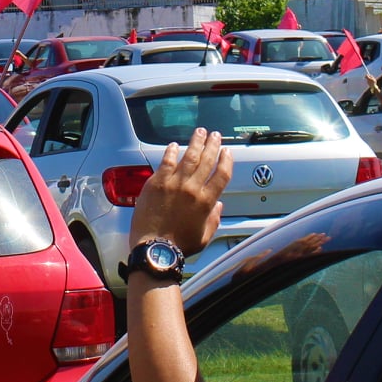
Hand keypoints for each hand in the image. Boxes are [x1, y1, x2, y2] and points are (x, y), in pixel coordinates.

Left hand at [130, 127, 231, 255]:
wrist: (154, 249)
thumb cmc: (179, 246)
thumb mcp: (205, 236)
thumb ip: (214, 219)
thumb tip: (218, 206)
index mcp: (206, 202)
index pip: (222, 174)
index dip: (226, 160)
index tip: (227, 152)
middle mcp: (192, 189)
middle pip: (207, 160)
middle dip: (213, 145)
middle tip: (215, 135)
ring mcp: (174, 184)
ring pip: (189, 157)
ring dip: (196, 142)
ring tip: (200, 132)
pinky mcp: (156, 183)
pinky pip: (166, 162)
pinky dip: (172, 152)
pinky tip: (175, 145)